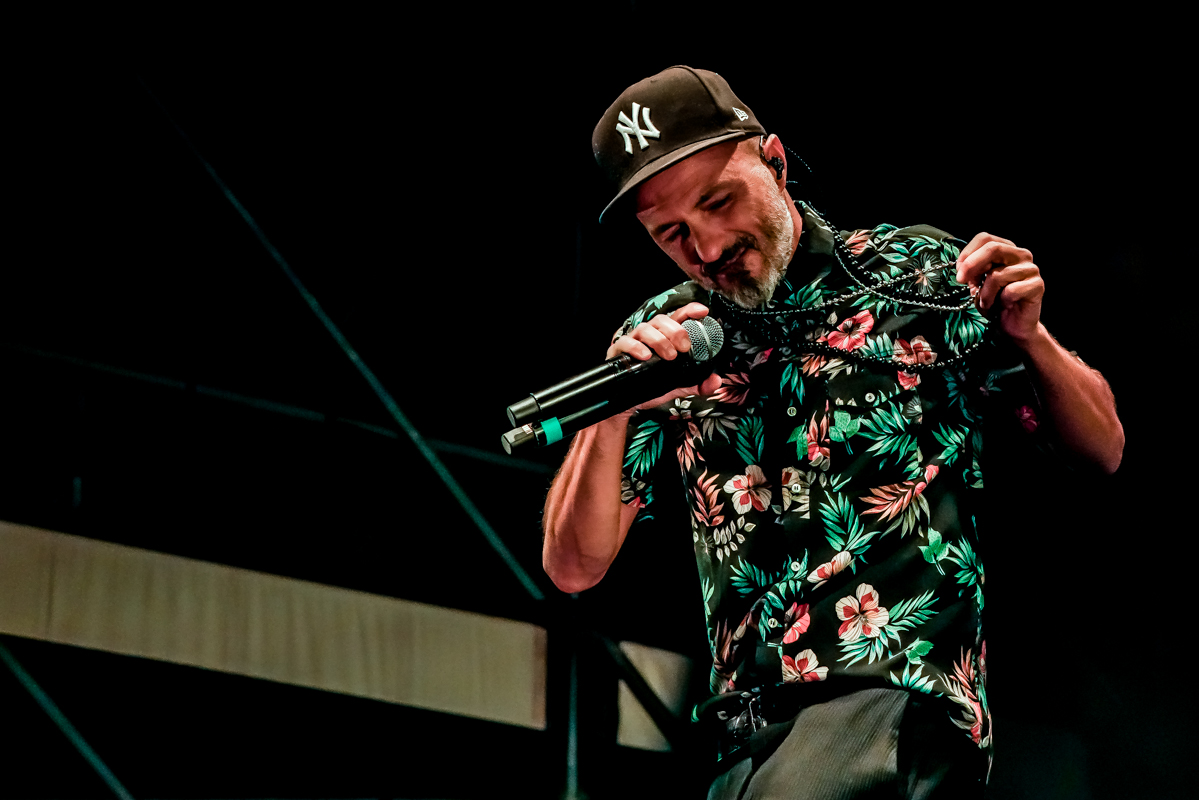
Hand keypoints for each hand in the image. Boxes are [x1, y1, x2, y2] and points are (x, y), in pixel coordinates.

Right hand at [607, 301, 722, 411]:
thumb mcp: (678, 386)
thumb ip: (698, 384)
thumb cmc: (652, 387)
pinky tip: (646, 356)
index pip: (677, 317)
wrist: (629, 403)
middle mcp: (649, 336)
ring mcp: (632, 341)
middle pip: (661, 320)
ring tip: (669, 356)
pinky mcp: (618, 352)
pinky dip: (636, 347)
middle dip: (676, 331)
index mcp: (664, 338)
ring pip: (645, 328)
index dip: (689, 310)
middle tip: (684, 348)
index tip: (703, 311)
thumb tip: (716, 381)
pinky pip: (625, 342)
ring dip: (660, 340)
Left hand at [955, 233, 1044, 347]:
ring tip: (986, 302)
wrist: (1013, 325)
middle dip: (971, 265)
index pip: (985, 238)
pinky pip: (1011, 290)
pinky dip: (1000, 301)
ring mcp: (1031, 269)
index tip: (959, 270)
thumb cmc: (995, 302)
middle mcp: (1021, 255)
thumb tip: (963, 266)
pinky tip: (1002, 305)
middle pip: (993, 248)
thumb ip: (973, 270)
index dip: (968, 253)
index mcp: (1006, 249)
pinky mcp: (1037, 285)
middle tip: (961, 280)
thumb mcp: (978, 283)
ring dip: (985, 293)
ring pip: (997, 274)